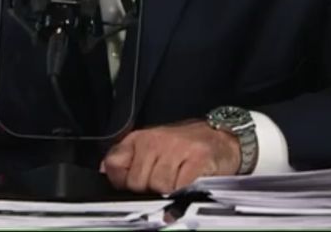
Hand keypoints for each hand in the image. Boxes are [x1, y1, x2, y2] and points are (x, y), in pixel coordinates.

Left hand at [101, 120, 241, 194]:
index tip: (134, 185)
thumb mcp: (152, 147)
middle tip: (164, 183)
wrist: (223, 138)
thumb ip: (127, 158)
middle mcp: (156, 140)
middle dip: (148, 190)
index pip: (115, 166)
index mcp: (141, 138)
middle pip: (137, 182)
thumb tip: (107, 171)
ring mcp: (177, 148)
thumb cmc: (187, 146)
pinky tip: (189, 185)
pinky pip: (180, 188)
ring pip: (159, 187)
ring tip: (179, 182)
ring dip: (169, 192)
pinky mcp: (198, 159)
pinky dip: (184, 193)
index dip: (123, 182)